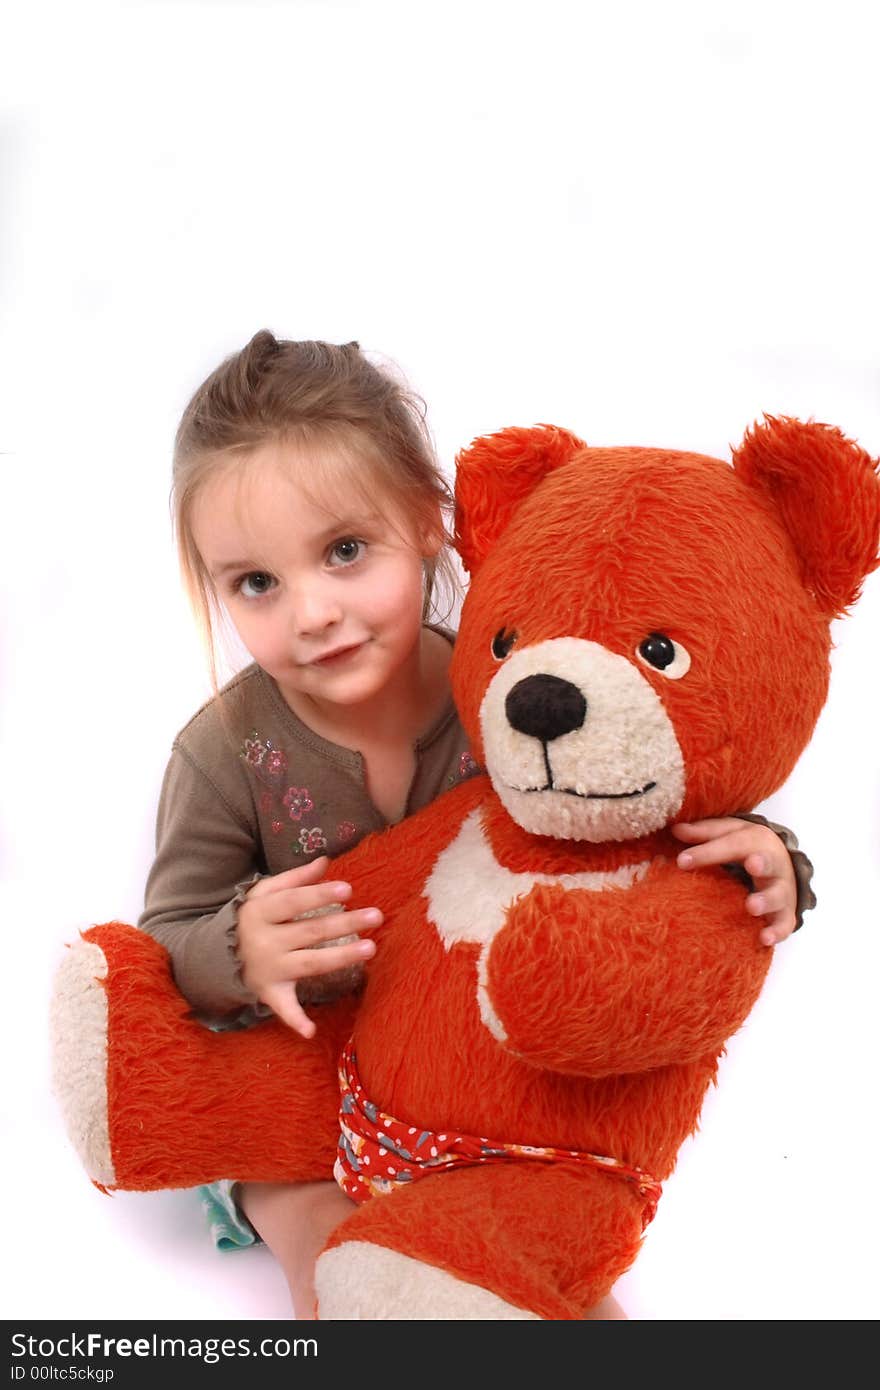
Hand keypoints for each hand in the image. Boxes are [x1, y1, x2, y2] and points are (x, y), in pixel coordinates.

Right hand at [236, 856, 380, 1036]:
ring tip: (370, 948)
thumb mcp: (264, 893)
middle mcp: (264, 942)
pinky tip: (311, 1031)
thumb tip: (325, 861)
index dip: (319, 895)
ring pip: (309, 963)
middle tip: (376, 916)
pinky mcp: (270, 993)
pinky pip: (283, 1008)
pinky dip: (295, 1020)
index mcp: (260, 913)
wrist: (216, 955)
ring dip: (339, 957)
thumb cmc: (253, 918)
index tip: (348, 889)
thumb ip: (294, 878)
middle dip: (344, 923)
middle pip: (310, 931)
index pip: (293, 902)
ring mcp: (269, 969)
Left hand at [671, 818, 796, 946]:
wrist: (783, 862)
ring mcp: (782, 889)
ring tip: (752, 907)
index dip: (707, 852)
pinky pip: (785, 923)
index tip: (682, 861)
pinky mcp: (786, 913)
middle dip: (762, 863)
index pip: (732, 844)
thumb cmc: (747, 846)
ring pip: (778, 895)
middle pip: (769, 863)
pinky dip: (777, 931)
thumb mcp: (728, 833)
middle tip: (752, 865)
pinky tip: (764, 939)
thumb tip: (675, 829)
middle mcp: (772, 864)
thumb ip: (704, 833)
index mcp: (755, 840)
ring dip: (766, 901)